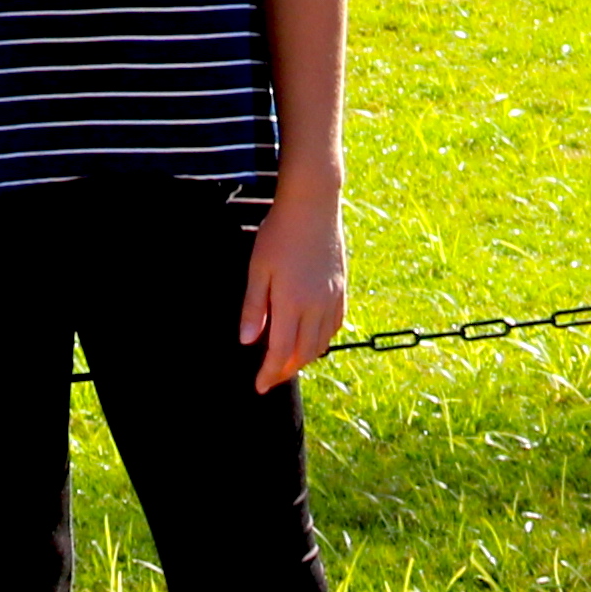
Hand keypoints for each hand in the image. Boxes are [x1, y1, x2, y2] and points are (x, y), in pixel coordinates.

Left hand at [239, 180, 348, 390]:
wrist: (313, 205)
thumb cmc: (279, 234)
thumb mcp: (258, 269)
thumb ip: (254, 307)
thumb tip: (248, 341)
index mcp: (292, 303)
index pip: (281, 352)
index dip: (269, 373)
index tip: (259, 386)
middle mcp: (317, 306)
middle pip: (304, 353)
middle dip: (286, 370)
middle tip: (270, 377)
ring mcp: (333, 298)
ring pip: (322, 343)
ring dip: (305, 358)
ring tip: (288, 362)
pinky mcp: (342, 288)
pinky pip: (335, 325)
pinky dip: (322, 340)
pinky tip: (311, 338)